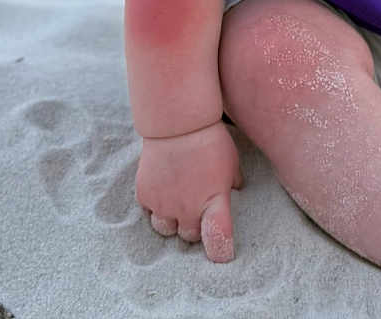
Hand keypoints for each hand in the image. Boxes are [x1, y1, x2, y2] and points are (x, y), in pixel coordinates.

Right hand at [136, 120, 243, 261]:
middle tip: (196, 207)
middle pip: (189, 237)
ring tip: (176, 199)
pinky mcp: (145, 197)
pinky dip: (156, 204)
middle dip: (193, 227)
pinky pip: (149, 212)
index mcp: (214, 201)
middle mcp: (188, 209)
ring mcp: (164, 205)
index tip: (222, 256)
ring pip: (165, 229)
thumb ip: (231, 181)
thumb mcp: (231, 161)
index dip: (220, 249)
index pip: (218, 236)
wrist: (177, 124)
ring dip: (172, 220)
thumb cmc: (210, 140)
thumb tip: (234, 189)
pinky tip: (163, 185)